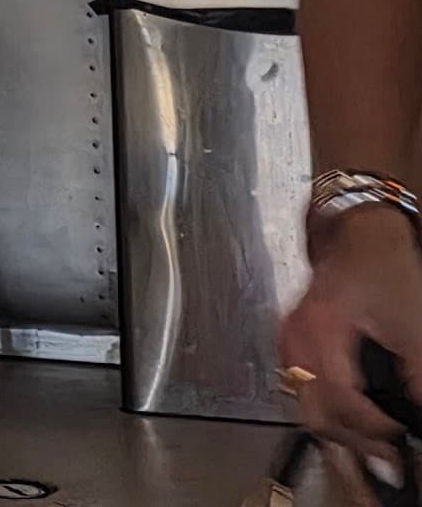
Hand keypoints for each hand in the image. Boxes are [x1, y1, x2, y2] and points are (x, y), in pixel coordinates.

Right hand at [281, 206, 421, 496]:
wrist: (358, 233)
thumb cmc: (382, 266)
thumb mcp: (411, 324)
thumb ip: (415, 377)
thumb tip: (415, 423)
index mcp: (320, 327)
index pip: (340, 398)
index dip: (373, 429)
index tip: (399, 441)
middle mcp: (296, 336)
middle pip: (314, 412)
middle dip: (352, 447)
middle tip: (385, 467)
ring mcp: (290, 340)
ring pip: (306, 407)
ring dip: (340, 437)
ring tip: (373, 453)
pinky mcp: (294, 342)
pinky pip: (304, 391)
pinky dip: (329, 415)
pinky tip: (354, 426)